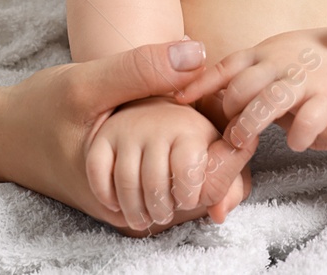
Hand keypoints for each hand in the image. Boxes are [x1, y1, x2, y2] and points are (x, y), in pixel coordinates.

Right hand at [0, 39, 259, 233]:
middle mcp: (131, 211)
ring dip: (215, 165)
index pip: (201, 189)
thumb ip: (139, 70)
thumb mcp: (86, 83)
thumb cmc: (39, 110)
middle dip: (231, 165)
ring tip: (233, 126)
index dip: (234, 158)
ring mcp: (130, 207)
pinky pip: (173, 186)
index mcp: (126, 191)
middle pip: (203, 199)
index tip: (251, 122)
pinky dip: (193, 164)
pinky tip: (204, 132)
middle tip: (250, 122)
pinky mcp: (128, 194)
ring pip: (191, 195)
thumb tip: (197, 52)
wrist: (0, 135)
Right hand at [88, 95, 233, 230]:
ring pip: (126, 182)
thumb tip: (219, 213)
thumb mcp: (217, 159)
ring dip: (136, 211)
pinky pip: (98, 172)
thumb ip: (228, 185)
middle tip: (165, 214)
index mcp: (189, 127)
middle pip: (155, 183)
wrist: (155, 110)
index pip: (187, 171)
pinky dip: (107, 196)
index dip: (188, 196)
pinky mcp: (102, 137)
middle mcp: (156, 123)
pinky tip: (119, 204)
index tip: (188, 200)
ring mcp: (126, 129)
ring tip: (146, 217)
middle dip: (162, 210)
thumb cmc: (191, 143)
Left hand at [173, 27, 326, 151]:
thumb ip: (247, 74)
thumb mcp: (275, 55)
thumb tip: (209, 99)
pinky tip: (295, 143)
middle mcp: (281, 61)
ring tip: (245, 143)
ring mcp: (306, 78)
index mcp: (264, 51)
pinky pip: (307, 122)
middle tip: (225, 137)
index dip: (198, 85)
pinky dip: (296, 137)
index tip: (174, 101)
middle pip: (240, 89)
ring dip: (249, 126)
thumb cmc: (313, 59)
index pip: (223, 67)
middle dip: (227, 115)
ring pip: (266, 104)